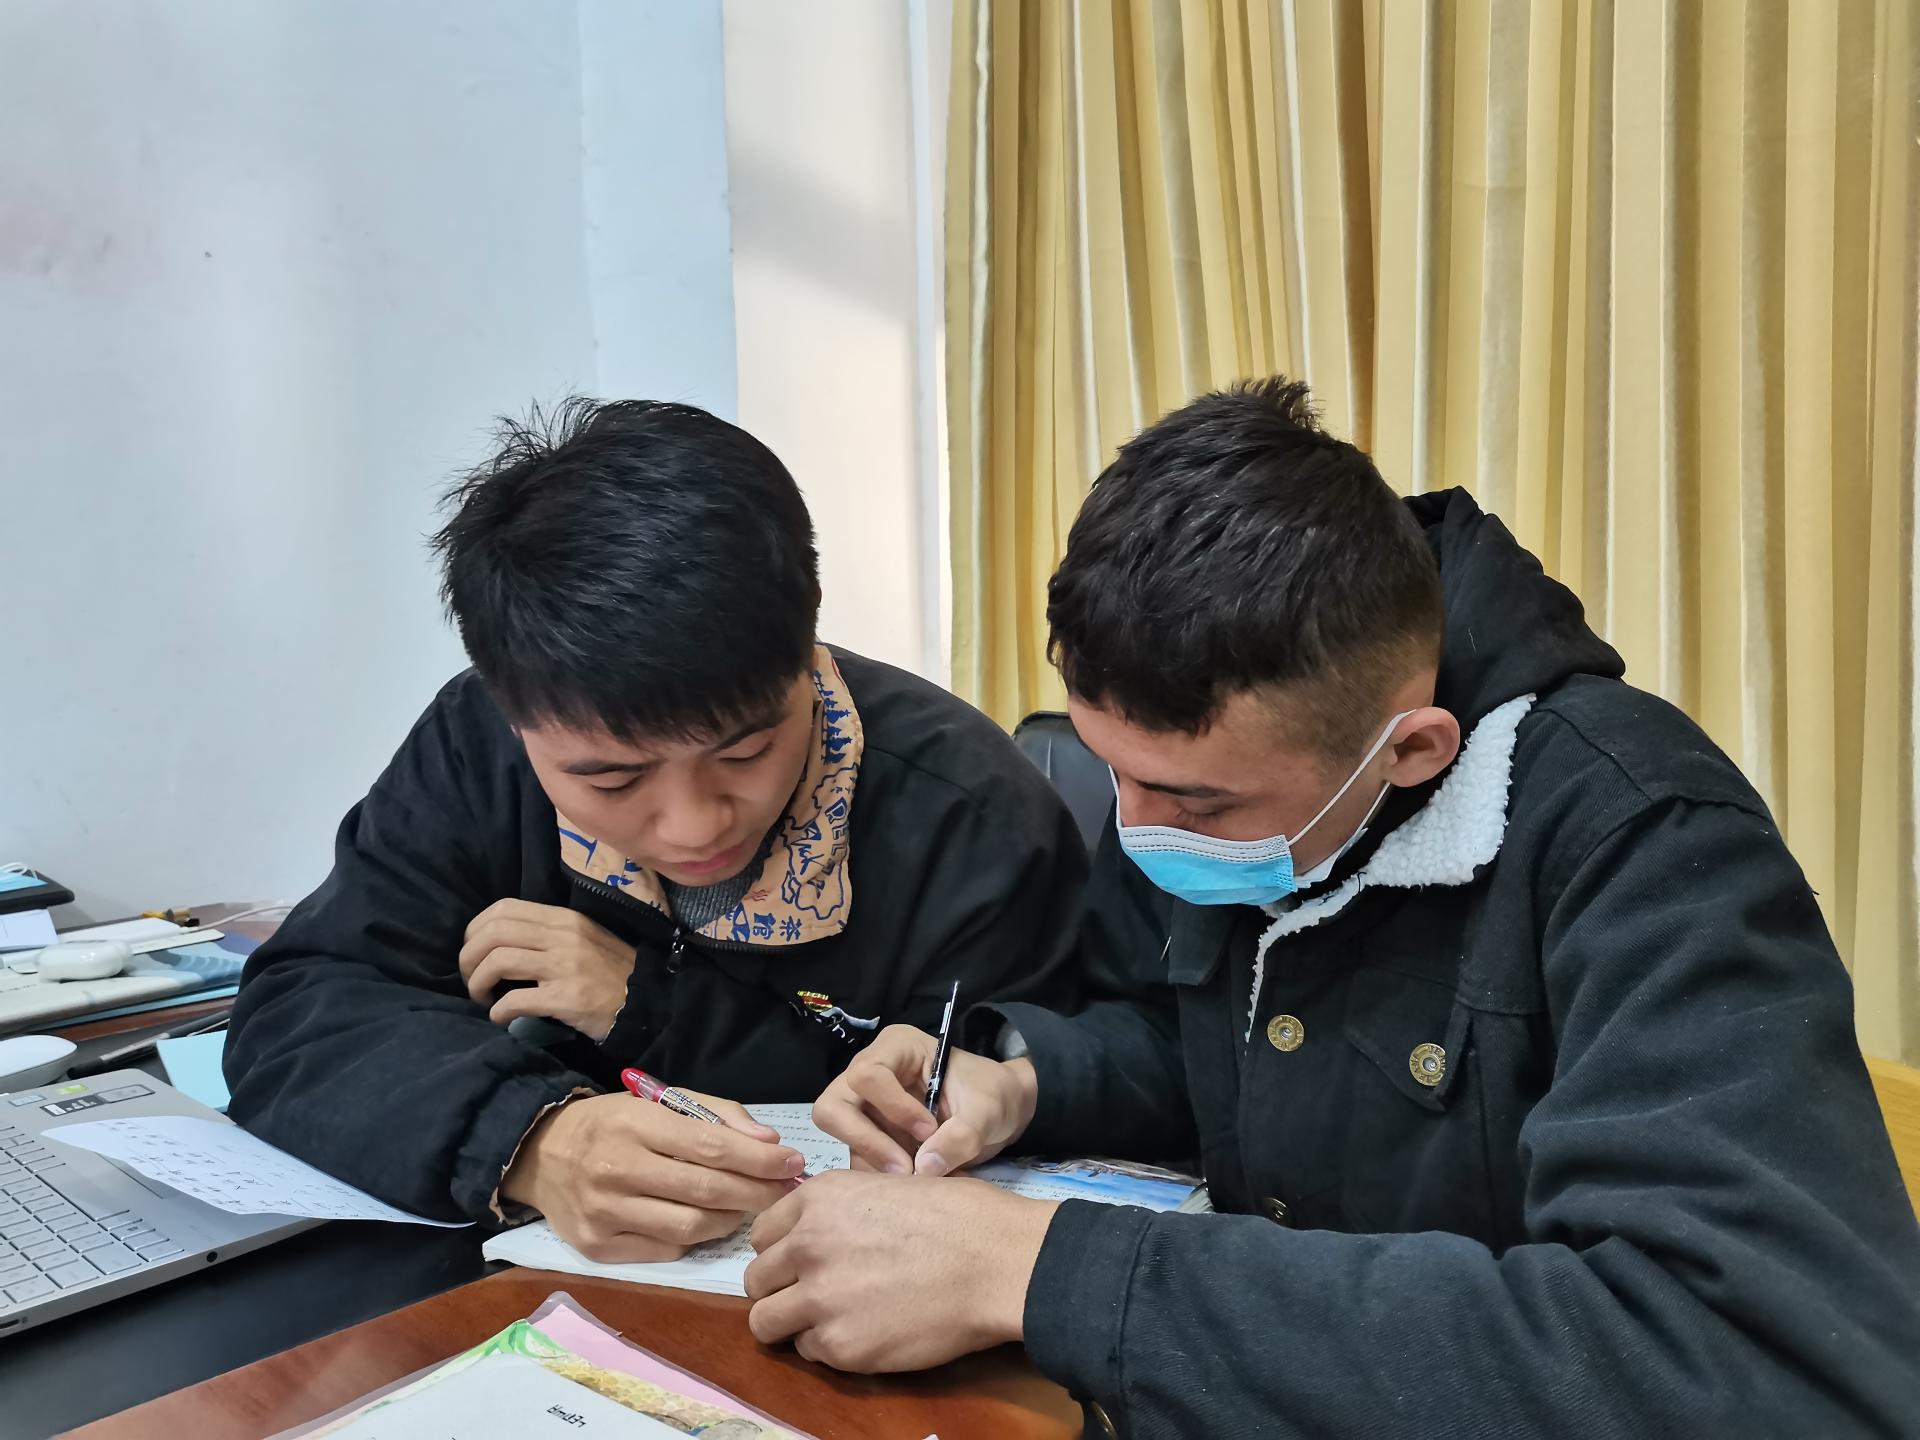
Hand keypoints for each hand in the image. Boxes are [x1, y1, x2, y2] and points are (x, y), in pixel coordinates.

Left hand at [460, 899, 634, 1039]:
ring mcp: (565, 966)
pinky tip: (500, 1017)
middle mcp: (563, 936)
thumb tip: (500, 941)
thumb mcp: (583, 939)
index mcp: (564, 918)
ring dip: (478, 983)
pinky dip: (497, 1011)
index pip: (503, 908)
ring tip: (482, 998)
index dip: (476, 929)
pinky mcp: (567, 997)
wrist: (646, 1003)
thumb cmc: (610, 973)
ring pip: (498, 962)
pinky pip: (515, 1000)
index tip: (474, 951)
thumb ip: (547, 933)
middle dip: (469, 957)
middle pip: (493, 933)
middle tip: (471, 978)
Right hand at [501, 1091, 805, 1261]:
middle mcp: (616, 1170)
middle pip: (706, 1191)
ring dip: (731, 1218)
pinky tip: (708, 1221)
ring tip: (747, 1206)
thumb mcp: (658, 1101)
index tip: (794, 1162)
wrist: (541, 1155)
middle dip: (757, 1193)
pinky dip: (696, 1237)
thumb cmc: (613, 1123)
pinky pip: (666, 1250)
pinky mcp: (597, 1247)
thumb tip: (769, 1144)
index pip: (710, 1146)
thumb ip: (716, 1115)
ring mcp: (604, 1214)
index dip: (758, 1160)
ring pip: (690, 1227)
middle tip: (787, 1191)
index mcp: (634, 1124)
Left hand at [745, 1170, 1055, 1371]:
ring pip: (765, 1322)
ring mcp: (818, 1297)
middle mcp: (806, 1244)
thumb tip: (823, 1230)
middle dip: (780, 1289)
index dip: (783, 1250)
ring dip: (792, 1323)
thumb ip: (842, 1211)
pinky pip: (809, 1351)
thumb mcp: (889, 1186)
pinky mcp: (839, 1345)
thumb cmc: (960, 1216)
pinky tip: (866, 1333)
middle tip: (814, 1296)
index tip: (803, 1261)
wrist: (995, 1261)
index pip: (762, 1233)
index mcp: (819, 1199)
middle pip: (756, 1279)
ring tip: (830, 1321)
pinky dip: (830, 1347)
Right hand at [812, 1023, 1037, 1176]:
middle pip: (834, 1106)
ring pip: (840, 1137)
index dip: (893, 1109)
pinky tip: (911, 1180)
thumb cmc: (993, 1095)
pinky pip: (856, 1157)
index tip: (929, 1130)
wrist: (1001, 1113)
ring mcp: (866, 1105)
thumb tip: (924, 1168)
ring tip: (914, 1176)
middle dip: (866, 1141)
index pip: (867, 1075)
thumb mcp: (988, 1110)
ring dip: (873, 1162)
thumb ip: (961, 1135)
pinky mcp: (870, 1134)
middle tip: (905, 1168)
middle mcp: (870, 1072)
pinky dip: (879, 1174)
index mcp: (897, 1048)